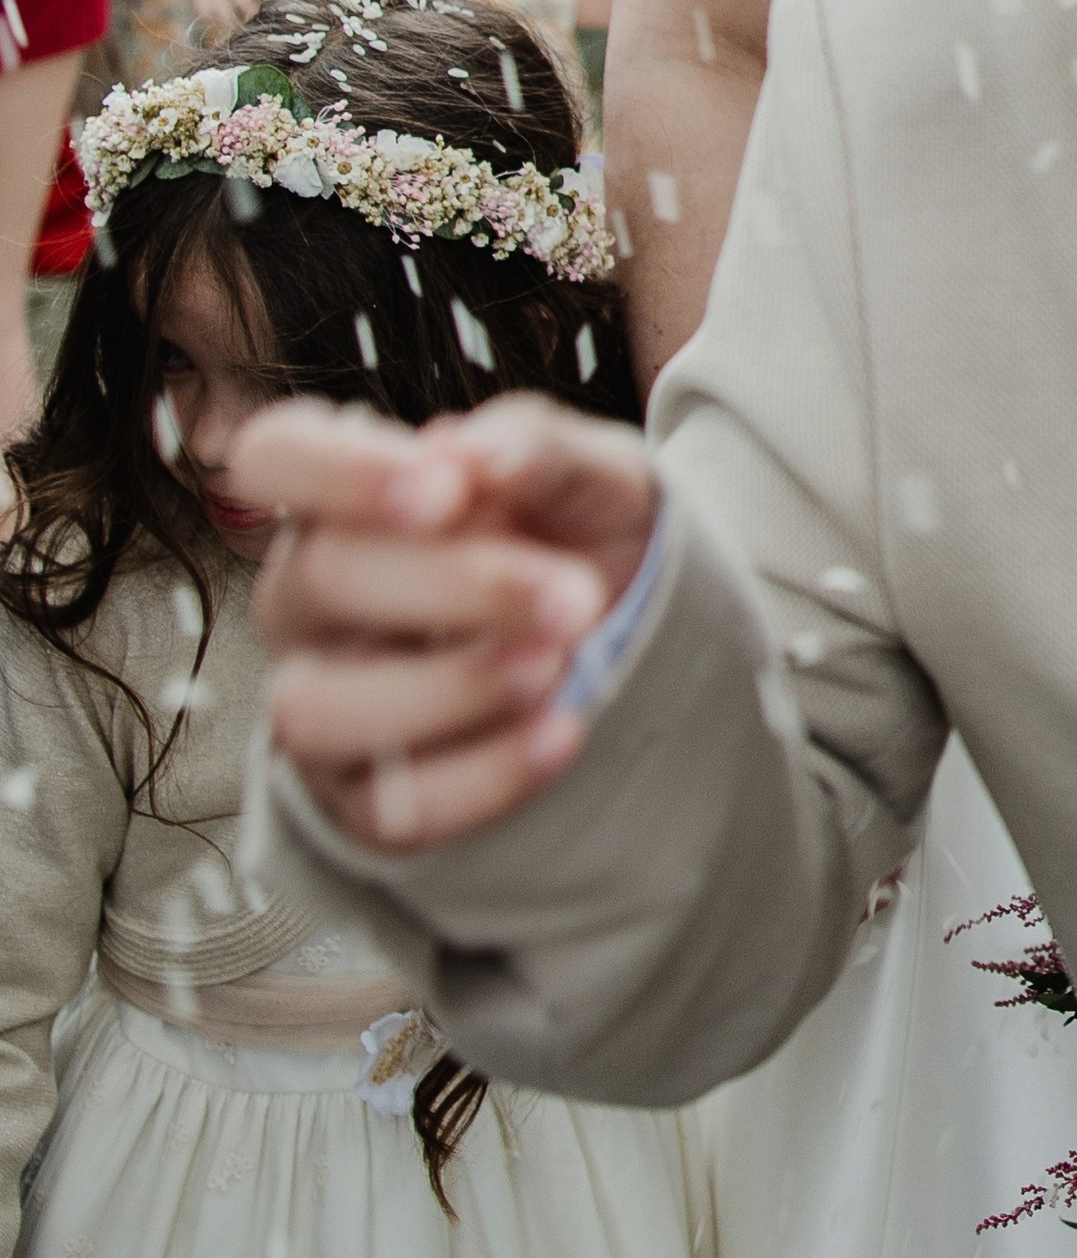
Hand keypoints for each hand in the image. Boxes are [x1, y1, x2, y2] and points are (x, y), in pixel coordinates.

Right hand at [243, 394, 655, 848]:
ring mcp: (317, 699)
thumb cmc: (568, 530)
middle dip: (456, 587)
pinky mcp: (358, 798)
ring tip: (554, 665)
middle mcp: (303, 598)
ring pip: (318, 710)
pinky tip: (561, 732)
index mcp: (337, 496)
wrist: (623, 635)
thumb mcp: (583, 471)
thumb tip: (476, 455)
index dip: (338, 470)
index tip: (447, 489)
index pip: (271, 458)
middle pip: (318, 580)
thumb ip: (533, 448)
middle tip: (575, 597)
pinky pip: (390, 809)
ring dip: (449, 690)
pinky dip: (485, 775)